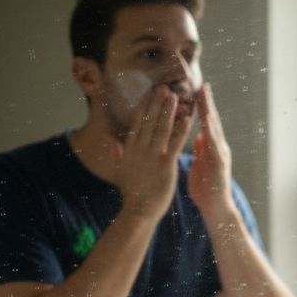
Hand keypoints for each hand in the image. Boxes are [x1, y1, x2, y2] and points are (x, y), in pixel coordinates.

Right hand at [114, 86, 193, 221]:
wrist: (139, 210)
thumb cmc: (131, 191)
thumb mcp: (120, 169)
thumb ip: (116, 151)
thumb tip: (109, 137)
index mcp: (130, 148)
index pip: (137, 121)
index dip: (145, 105)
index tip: (150, 92)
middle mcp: (140, 149)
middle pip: (149, 121)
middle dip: (157, 103)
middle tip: (164, 87)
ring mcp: (153, 156)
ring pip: (162, 129)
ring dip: (169, 111)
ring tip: (175, 97)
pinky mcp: (166, 165)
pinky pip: (175, 144)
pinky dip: (181, 130)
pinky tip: (187, 118)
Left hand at [187, 82, 237, 220]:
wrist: (216, 210)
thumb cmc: (206, 190)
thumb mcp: (200, 166)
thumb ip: (201, 151)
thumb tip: (197, 137)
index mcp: (211, 148)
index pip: (206, 124)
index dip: (202, 107)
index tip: (196, 91)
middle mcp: (219, 148)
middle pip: (212, 121)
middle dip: (207, 103)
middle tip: (202, 84)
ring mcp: (220, 154)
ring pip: (214, 128)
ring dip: (209, 111)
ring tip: (205, 95)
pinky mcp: (219, 163)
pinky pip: (213, 143)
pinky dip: (209, 130)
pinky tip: (205, 120)